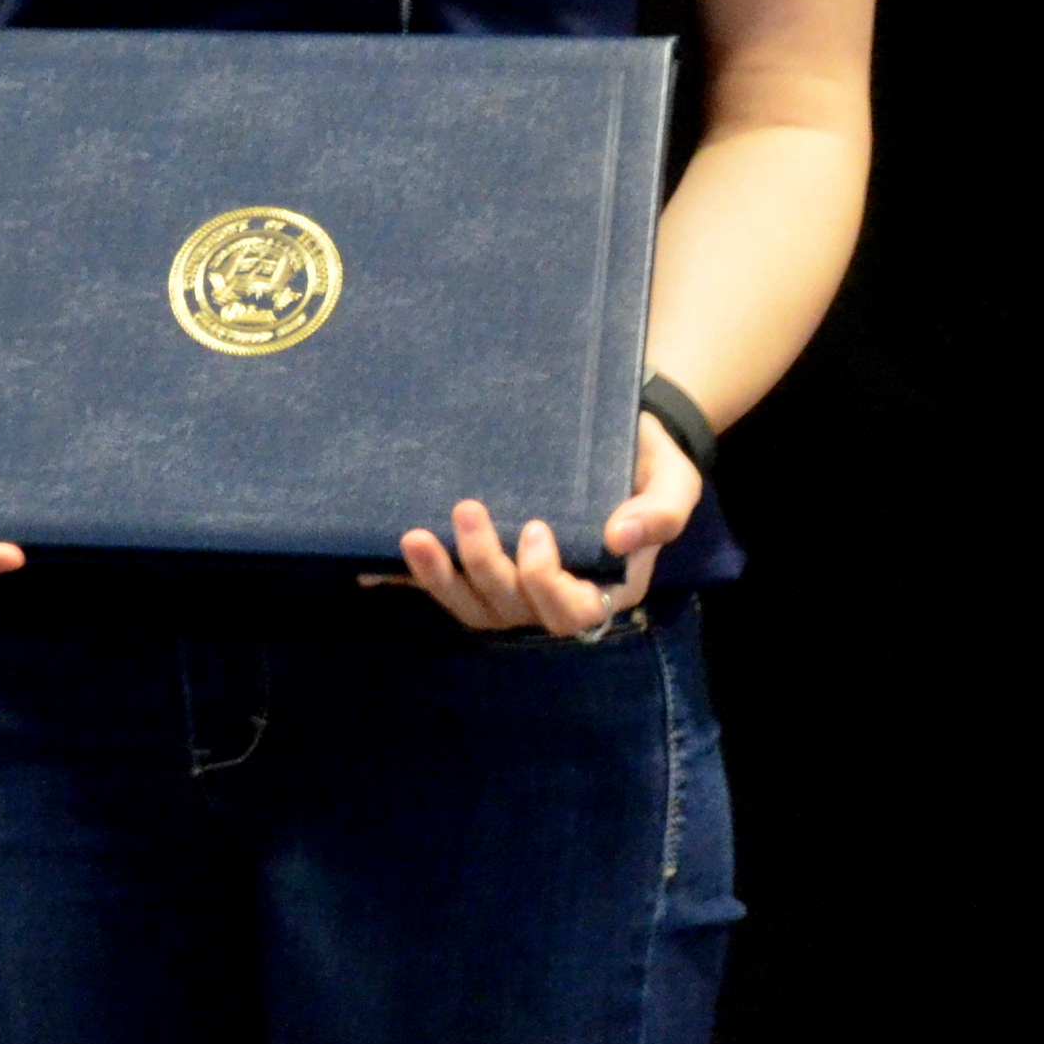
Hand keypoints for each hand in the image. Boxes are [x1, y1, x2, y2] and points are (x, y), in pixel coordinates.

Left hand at [389, 414, 700, 635]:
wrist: (614, 430)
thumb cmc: (646, 459)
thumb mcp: (673, 479)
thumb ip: (662, 511)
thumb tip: (621, 537)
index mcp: (604, 585)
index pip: (572, 612)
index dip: (547, 583)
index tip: (535, 530)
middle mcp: (552, 592)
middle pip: (511, 608)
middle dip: (484, 566)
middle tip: (467, 507)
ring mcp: (510, 582)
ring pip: (470, 605)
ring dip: (437, 578)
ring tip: (414, 536)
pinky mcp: (476, 560)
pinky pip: (440, 584)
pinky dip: (406, 579)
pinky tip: (370, 566)